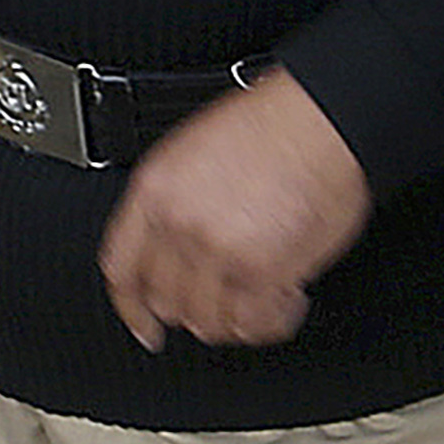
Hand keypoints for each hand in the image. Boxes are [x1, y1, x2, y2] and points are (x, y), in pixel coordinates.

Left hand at [98, 69, 370, 348]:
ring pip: (209, 322)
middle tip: (225, 299)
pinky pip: (253, 324)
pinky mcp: (261, 272)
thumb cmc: (274, 122)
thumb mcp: (194, 150)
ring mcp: (217, 251)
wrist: (322, 117)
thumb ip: (176, 202)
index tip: (146, 326)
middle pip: (168, 302)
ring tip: (262, 296)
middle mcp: (179, 223)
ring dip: (237, 317)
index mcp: (155, 190)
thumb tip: (179, 248)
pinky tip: (286, 299)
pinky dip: (272, 321)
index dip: (132, 308)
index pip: (122, 269)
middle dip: (197, 308)